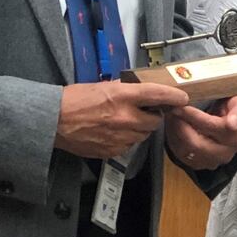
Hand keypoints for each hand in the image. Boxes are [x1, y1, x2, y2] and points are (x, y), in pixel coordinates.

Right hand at [55, 81, 188, 159]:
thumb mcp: (103, 86)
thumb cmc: (75, 100)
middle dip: (152, 116)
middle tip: (143, 111)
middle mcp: (125, 117)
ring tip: (123, 122)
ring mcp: (120, 137)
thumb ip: (125, 92)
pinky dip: (126, 140)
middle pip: (155, 121)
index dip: (173, 97)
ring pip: (143, 135)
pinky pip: (129, 146)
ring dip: (139, 129)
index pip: (157, 95)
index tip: (182, 98)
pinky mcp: (113, 151)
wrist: (55, 121)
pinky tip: (112, 132)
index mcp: (122, 96)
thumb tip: (142, 94)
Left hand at [167, 96, 236, 171]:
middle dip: (181, 124)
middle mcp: (225, 153)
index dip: (196, 118)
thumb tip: (232, 125)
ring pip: (186, 150)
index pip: (213, 127)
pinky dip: (173, 139)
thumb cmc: (233, 110)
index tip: (182, 107)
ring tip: (172, 114)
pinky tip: (174, 126)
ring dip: (175, 131)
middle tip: (173, 107)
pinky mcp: (199, 165)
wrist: (230, 126)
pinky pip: (180, 154)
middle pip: (196, 143)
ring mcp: (211, 161)